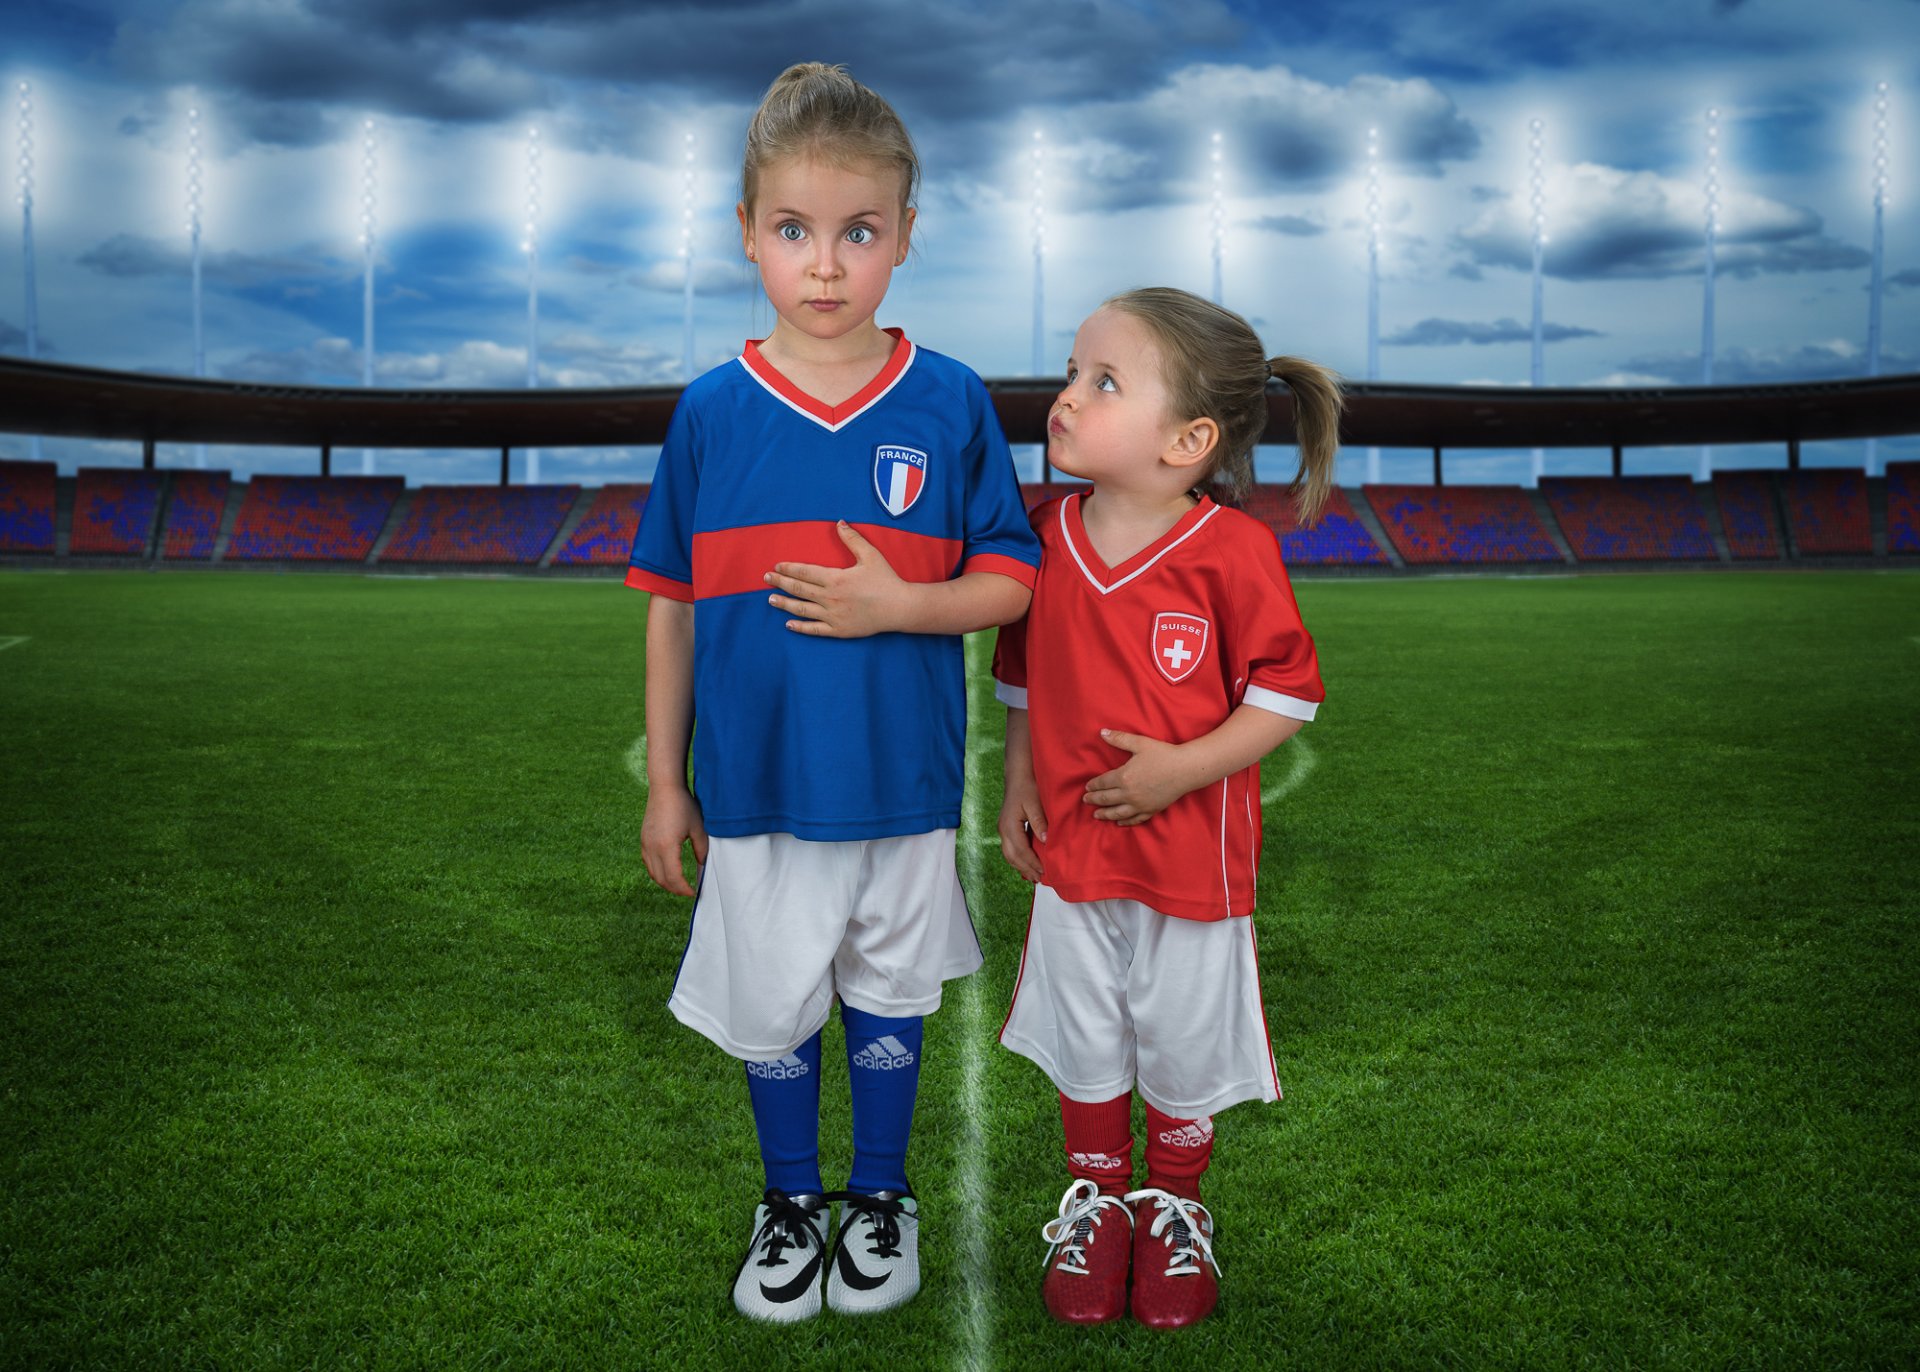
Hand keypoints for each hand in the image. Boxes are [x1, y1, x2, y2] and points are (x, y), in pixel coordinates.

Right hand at [641, 784, 708, 895]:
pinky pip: (648, 863)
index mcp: (667, 847)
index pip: (674, 878)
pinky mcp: (643, 839)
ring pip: (653, 873)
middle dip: (676, 889)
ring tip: (680, 884)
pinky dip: (657, 872)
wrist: (665, 787)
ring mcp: (645, 844)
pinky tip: (668, 871)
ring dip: (665, 882)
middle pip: (661, 879)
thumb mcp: (698, 828)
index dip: (684, 889)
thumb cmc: (684, 805)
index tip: (695, 892)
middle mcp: (652, 848)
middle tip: (689, 891)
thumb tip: (704, 866)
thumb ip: (702, 850)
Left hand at [765, 522, 906, 637]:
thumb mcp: (870, 555)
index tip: (776, 567)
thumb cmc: (886, 580)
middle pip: (799, 589)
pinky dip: (800, 627)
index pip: (805, 572)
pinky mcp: (838, 630)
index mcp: (835, 578)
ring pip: (802, 609)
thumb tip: (839, 522)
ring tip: (771, 599)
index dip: (788, 569)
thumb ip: (852, 539)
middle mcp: (830, 597)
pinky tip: (788, 624)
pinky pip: (814, 629)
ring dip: (784, 604)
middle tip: (766, 579)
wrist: (899, 608)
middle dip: (780, 583)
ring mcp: (833, 615)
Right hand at [998, 783, 1047, 882]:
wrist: (1018, 775)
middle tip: (1041, 879)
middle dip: (1026, 869)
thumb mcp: (1035, 803)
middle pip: (1012, 857)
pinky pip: (1011, 849)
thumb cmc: (1027, 787)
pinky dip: (1019, 859)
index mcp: (1009, 826)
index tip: (1045, 872)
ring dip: (1021, 867)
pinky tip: (1028, 864)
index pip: (1021, 851)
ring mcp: (1003, 830)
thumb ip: (1039, 822)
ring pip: (1010, 855)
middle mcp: (1003, 830)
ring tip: (1035, 876)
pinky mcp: (1006, 829)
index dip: (1033, 863)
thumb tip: (1045, 841)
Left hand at [1083, 729, 1190, 825]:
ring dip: (1105, 814)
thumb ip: (1119, 739)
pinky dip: (1125, 821)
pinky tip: (1119, 822)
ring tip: (1096, 815)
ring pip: (1117, 812)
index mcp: (1124, 777)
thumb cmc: (1163, 754)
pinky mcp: (1151, 810)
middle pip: (1106, 798)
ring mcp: (1140, 804)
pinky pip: (1134, 819)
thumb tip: (1102, 732)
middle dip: (1094, 800)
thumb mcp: (1139, 743)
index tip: (1086, 788)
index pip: (1103, 783)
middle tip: (1086, 801)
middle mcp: (1129, 794)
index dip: (1093, 785)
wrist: (1186, 769)